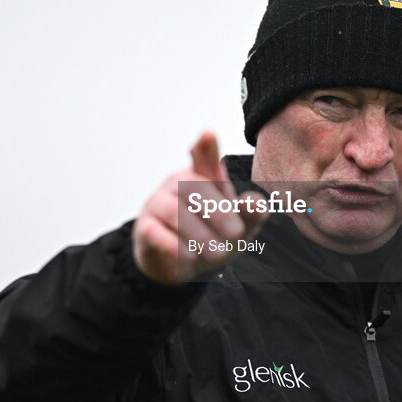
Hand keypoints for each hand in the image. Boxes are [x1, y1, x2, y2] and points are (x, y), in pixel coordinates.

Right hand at [131, 132, 266, 283]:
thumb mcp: (240, 226)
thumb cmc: (214, 235)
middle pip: (193, 187)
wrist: (183, 266)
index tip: (208, 135)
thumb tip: (256, 203)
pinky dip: (173, 245)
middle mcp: (177, 184)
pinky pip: (154, 232)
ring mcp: (157, 204)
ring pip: (174, 211)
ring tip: (218, 253)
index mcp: (203, 177)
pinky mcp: (144, 229)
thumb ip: (251, 214)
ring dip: (198, 233)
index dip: (205, 147)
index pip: (203, 158)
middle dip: (217, 211)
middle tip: (236, 233)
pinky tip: (189, 256)